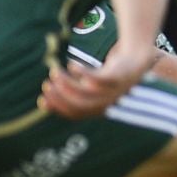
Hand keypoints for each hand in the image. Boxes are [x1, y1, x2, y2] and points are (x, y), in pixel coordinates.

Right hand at [41, 45, 158, 119]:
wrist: (135, 62)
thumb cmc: (108, 77)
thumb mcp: (88, 89)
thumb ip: (70, 96)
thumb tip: (42, 104)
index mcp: (100, 109)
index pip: (76, 114)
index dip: (58, 108)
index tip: (42, 99)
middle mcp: (107, 103)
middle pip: (80, 104)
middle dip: (60, 96)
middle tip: (46, 84)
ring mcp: (114, 91)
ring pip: (86, 92)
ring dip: (67, 83)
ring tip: (55, 71)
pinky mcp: (118, 77)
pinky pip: (98, 78)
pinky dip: (82, 72)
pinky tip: (71, 64)